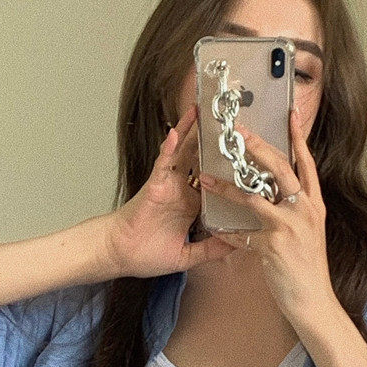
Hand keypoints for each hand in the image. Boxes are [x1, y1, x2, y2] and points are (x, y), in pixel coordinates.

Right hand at [105, 104, 235, 278]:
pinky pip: (163, 162)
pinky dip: (169, 147)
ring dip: (192, 132)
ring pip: (183, 153)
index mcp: (191, 206)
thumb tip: (234, 247)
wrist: (120, 256)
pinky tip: (177, 131)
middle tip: (229, 121)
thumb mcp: (186, 256)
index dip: (228, 170)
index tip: (245, 158)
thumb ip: (210, 251)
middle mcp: (181, 191)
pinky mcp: (154, 185)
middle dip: (212, 142)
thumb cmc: (146, 255)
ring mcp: (168, 185)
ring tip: (204, 110)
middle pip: (200, 160)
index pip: (214, 183)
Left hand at [197, 108, 337, 330]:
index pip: (306, 164)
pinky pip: (243, 235)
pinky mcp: (272, 246)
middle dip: (257, 147)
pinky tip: (215, 231)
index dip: (298, 138)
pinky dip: (228, 234)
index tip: (289, 114)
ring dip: (226, 188)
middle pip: (280, 168)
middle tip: (238, 132)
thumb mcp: (309, 236)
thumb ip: (295, 215)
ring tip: (205, 179)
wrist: (313, 301)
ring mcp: (289, 227)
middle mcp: (304, 211)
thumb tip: (278, 200)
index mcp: (314, 205)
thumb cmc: (308, 271)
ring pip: (253, 197)